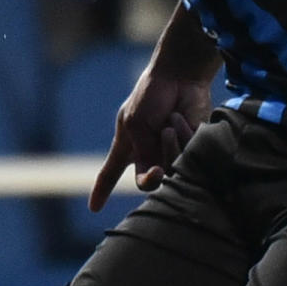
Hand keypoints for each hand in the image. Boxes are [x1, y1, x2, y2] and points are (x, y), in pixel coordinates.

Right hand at [91, 69, 211, 209]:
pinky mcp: (192, 146)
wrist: (179, 77)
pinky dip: (182, 135)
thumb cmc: (150, 96)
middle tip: (156, 171)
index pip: (110, 174)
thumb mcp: (135, 124)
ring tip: (168, 124)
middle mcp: (148, 153)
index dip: (101, 191)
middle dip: (151, 178)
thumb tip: (159, 174)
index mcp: (128, 147)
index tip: (94, 208)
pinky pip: (188, 155)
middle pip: (147, 183)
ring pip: (170, 169)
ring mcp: (170, 151)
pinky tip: (180, 119)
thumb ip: (142, 152)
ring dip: (168, 146)